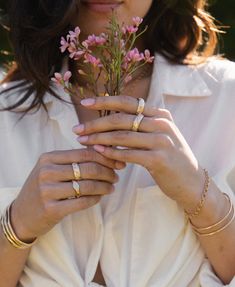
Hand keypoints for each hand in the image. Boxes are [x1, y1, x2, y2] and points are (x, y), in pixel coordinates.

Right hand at [11, 149, 124, 240]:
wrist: (22, 214)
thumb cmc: (43, 188)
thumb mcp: (53, 169)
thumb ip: (74, 160)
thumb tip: (106, 153)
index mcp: (48, 158)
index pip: (84, 153)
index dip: (105, 158)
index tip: (117, 163)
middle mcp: (47, 172)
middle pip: (88, 168)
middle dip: (108, 172)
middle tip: (116, 177)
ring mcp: (47, 191)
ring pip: (87, 185)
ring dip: (104, 186)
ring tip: (111, 187)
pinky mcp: (51, 209)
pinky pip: (82, 202)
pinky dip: (95, 199)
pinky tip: (100, 197)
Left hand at [73, 96, 204, 208]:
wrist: (190, 181)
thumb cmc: (170, 157)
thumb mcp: (159, 135)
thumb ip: (140, 125)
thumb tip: (109, 120)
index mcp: (160, 114)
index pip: (128, 102)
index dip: (104, 101)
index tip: (85, 103)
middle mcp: (162, 123)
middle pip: (121, 119)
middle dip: (95, 124)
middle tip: (77, 130)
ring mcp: (162, 140)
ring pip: (122, 136)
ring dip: (99, 138)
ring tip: (83, 141)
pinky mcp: (159, 159)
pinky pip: (128, 154)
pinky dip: (111, 153)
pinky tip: (98, 152)